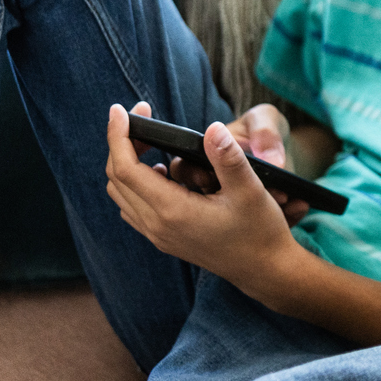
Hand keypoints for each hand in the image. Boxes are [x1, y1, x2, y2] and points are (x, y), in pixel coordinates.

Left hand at [105, 102, 305, 302]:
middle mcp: (157, 225)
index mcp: (173, 211)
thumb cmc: (260, 231)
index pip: (126, 168)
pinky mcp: (164, 238)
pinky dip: (136, 184)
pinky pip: (132, 207)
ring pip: (121, 193)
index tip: (121, 110)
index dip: (119, 136)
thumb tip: (212, 128)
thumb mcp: (250, 190)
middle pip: (116, 178)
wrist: (264, 270)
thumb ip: (229, 158)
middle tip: (142, 119)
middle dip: (122, 144)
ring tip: (151, 142)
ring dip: (126, 164)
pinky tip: (163, 173)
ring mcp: (157, 235)